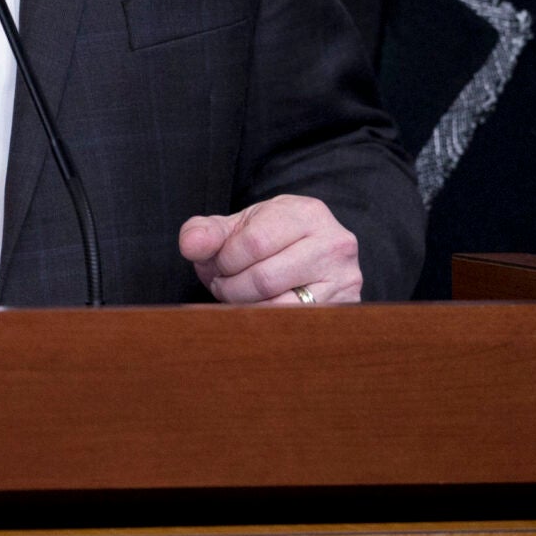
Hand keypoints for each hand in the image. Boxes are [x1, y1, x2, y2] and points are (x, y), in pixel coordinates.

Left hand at [179, 194, 363, 304]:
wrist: (309, 251)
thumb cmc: (267, 237)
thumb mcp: (236, 226)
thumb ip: (206, 232)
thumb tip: (191, 245)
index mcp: (306, 213)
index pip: (252, 243)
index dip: (224, 259)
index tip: (217, 263)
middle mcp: (334, 243)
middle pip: (264, 278)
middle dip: (230, 285)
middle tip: (221, 283)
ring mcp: (344, 279)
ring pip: (279, 306)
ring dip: (245, 305)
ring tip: (237, 294)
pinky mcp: (344, 307)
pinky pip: (293, 322)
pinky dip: (265, 319)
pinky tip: (257, 307)